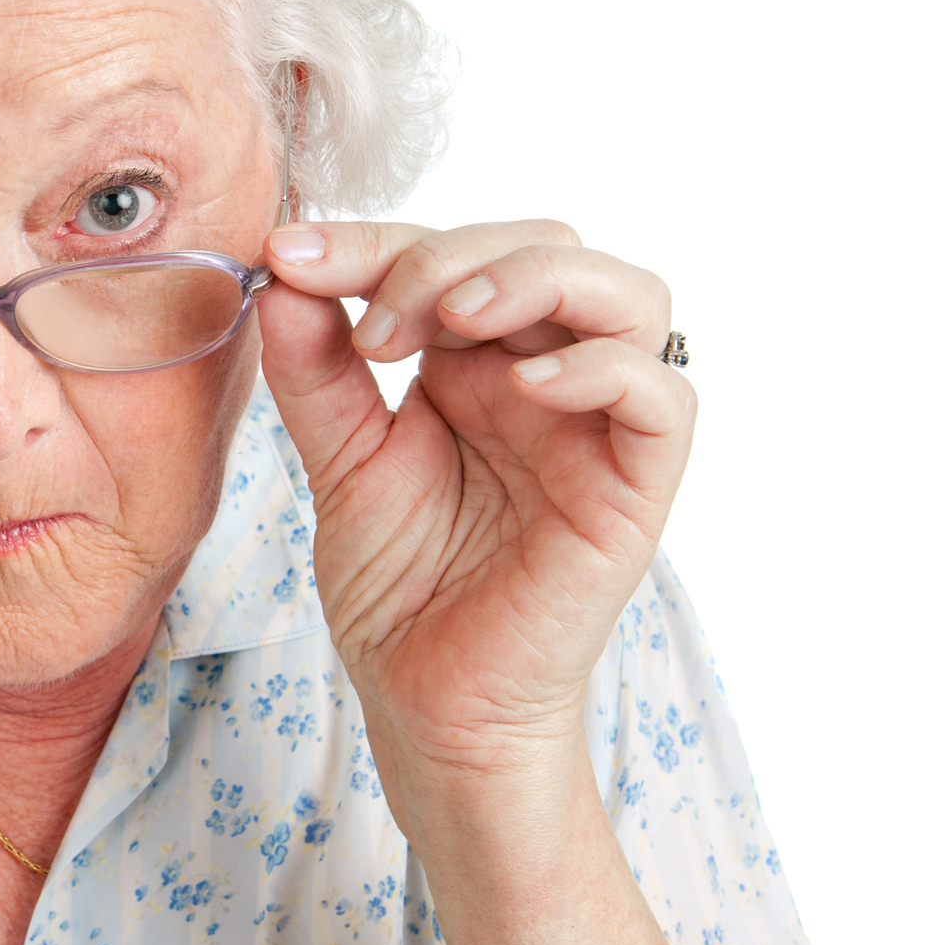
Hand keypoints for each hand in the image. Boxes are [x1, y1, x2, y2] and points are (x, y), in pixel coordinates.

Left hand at [258, 220, 694, 944]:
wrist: (427, 705)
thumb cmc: (399, 590)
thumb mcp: (340, 461)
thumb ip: (317, 371)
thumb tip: (284, 276)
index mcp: (475, 359)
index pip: (447, 252)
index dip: (372, 240)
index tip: (290, 253)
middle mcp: (545, 376)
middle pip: (543, 245)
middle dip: (446, 255)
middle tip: (374, 322)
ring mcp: (597, 427)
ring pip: (628, 294)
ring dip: (535, 279)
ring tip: (452, 319)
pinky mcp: (634, 487)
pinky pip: (661, 398)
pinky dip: (601, 368)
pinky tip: (525, 387)